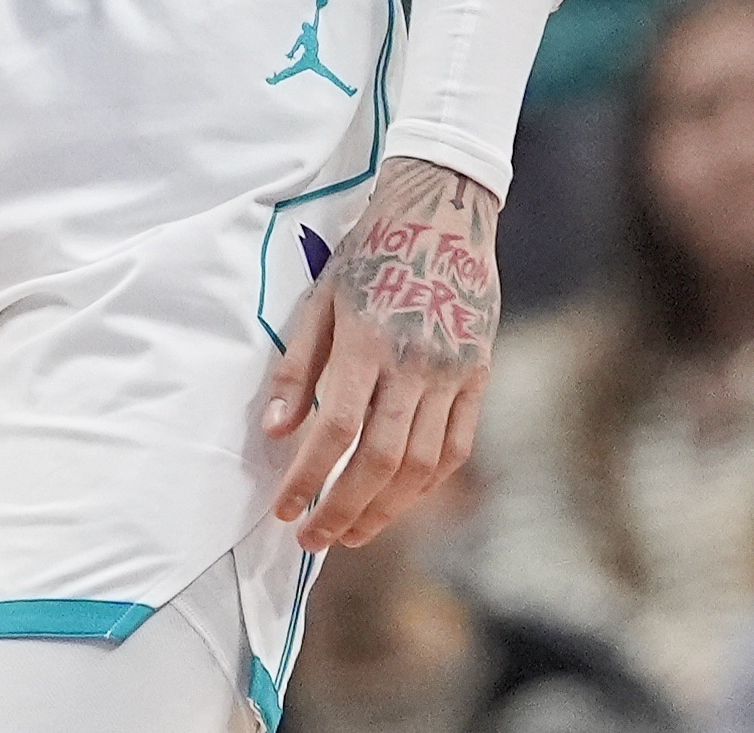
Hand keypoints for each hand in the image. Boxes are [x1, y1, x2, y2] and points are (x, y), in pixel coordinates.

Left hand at [258, 157, 497, 550]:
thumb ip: (296, 368)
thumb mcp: (319, 296)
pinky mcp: (479, 377)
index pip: (334, 430)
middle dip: (342, 509)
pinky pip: (456, 448)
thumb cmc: (370, 253)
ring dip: (384, 509)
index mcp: (366, 339)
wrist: (443, 213)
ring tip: (351, 532)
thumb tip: (274, 432)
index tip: (283, 510)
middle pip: (380, 460)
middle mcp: (413, 362)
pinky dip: (427, 485)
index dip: (306, 478)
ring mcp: (453, 373)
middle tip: (312, 539)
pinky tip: (398, 502)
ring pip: (422, 465)